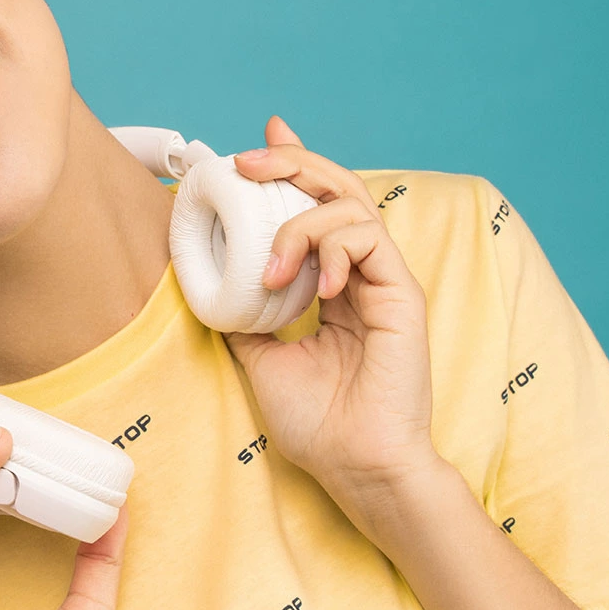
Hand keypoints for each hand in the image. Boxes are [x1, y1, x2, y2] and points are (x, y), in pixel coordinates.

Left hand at [221, 115, 439, 503]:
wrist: (356, 466)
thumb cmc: (317, 422)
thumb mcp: (259, 357)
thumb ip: (243, 315)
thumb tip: (207, 285)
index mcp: (331, 284)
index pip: (315, 207)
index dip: (291, 166)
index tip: (257, 143)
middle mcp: (359, 275)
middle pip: (335, 189)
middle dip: (291, 163)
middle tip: (248, 162)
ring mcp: (384, 281)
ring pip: (350, 207)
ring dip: (299, 222)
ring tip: (271, 269)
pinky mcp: (402, 295)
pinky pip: (369, 240)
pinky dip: (334, 248)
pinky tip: (314, 286)